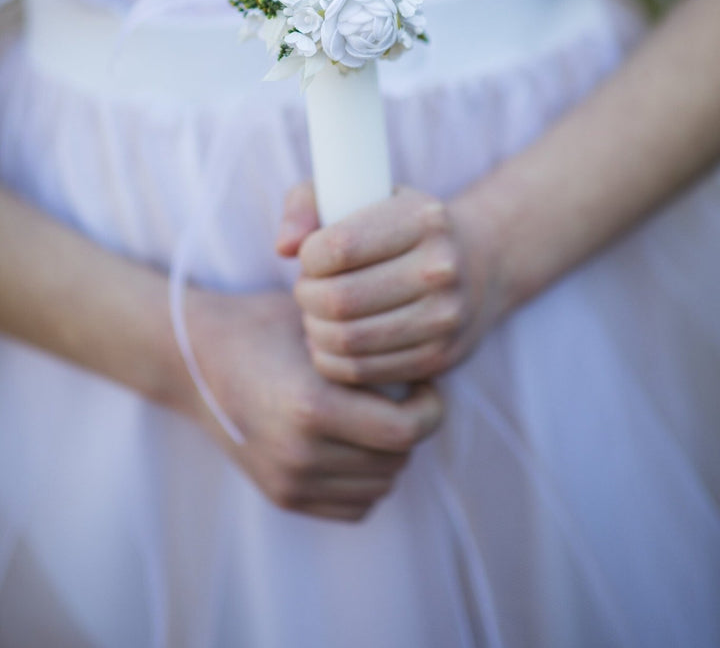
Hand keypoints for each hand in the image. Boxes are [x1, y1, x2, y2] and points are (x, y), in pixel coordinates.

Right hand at [180, 288, 442, 521]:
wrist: (193, 359)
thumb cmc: (261, 326)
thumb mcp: (315, 318)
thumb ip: (368, 341)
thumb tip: (424, 352)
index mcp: (311, 405)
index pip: (406, 430)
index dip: (430, 408)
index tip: (423, 383)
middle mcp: (300, 452)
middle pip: (397, 459)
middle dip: (411, 427)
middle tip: (404, 395)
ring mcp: (289, 480)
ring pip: (380, 485)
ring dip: (389, 454)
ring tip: (376, 415)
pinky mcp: (283, 496)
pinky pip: (355, 505)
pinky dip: (366, 480)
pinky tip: (354, 443)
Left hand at [277, 184, 507, 387]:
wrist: (477, 264)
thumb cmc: (398, 224)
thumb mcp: (358, 191)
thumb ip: (306, 203)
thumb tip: (284, 246)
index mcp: (422, 219)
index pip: (340, 246)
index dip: (309, 255)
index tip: (310, 254)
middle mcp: (441, 268)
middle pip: (340, 299)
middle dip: (307, 296)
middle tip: (307, 288)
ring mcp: (445, 317)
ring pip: (348, 339)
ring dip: (315, 330)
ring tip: (316, 313)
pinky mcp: (439, 357)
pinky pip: (363, 370)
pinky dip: (332, 359)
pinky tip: (330, 339)